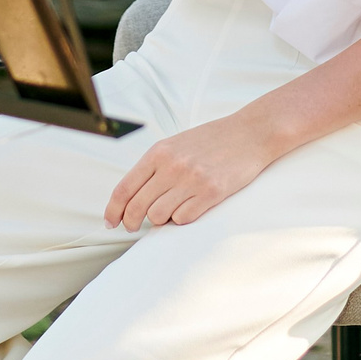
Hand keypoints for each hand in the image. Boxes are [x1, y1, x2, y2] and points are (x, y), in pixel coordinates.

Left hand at [106, 111, 278, 229]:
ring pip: (158, 216)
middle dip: (131, 222)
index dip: (113, 210)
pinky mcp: (211, 193)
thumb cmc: (211, 140)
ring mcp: (192, 180)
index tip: (111, 222)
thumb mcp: (176, 145)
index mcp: (159, 152)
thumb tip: (131, 197)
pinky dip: (181, 219)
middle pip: (137, 206)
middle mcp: (172, 166)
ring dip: (160, 220)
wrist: (250, 133)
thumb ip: (154, 167)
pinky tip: (188, 209)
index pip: (124, 188)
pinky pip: (183, 218)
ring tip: (168, 212)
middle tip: (132, 227)